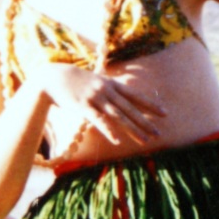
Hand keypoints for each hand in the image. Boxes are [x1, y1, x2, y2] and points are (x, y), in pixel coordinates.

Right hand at [38, 63, 166, 143]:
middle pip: (130, 108)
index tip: (164, 113)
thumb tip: (121, 96)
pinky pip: (98, 121)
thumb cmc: (75, 81)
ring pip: (118, 116)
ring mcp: (95, 98)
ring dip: (133, 129)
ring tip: (145, 140)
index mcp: (112, 84)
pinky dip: (108, 131)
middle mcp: (106, 90)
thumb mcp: (96, 80)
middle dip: (145, 121)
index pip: (135, 95)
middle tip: (159, 133)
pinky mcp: (83, 107)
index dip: (150, 105)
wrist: (53, 77)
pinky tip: (117, 141)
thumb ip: (109, 88)